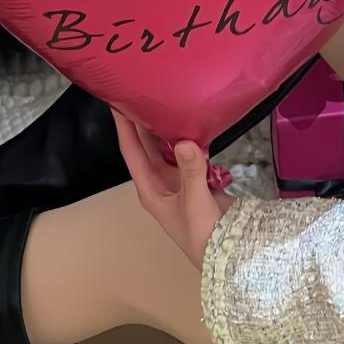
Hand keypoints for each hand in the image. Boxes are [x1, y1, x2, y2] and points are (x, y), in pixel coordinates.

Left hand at [113, 108, 233, 271]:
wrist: (226, 251)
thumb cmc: (203, 234)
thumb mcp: (195, 202)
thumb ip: (192, 172)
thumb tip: (185, 141)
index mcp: (150, 188)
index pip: (132, 151)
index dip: (124, 127)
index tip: (117, 103)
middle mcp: (160, 181)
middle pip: (147, 146)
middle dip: (143, 121)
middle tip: (142, 92)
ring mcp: (177, 180)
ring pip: (167, 147)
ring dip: (166, 127)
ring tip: (166, 100)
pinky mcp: (195, 179)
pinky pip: (188, 153)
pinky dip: (189, 138)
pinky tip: (194, 122)